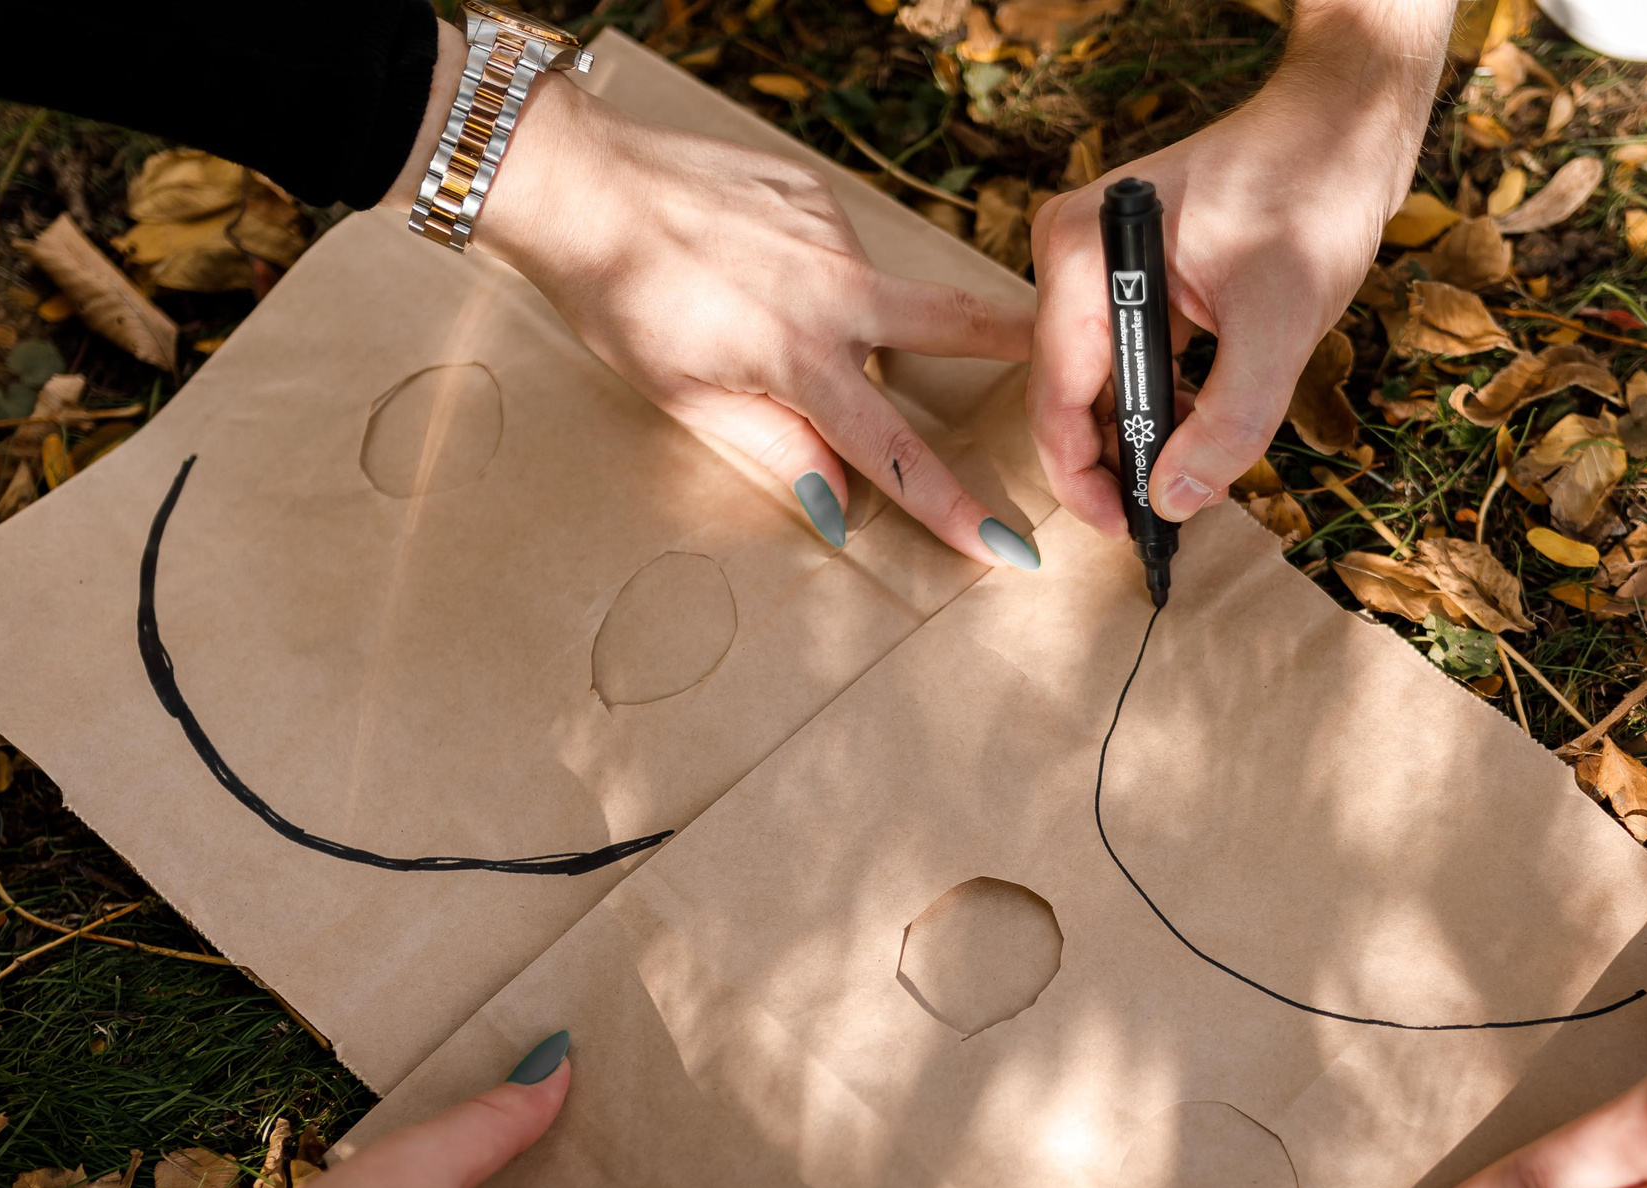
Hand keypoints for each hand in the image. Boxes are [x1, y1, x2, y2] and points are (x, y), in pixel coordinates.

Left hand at [385, 30, 1036, 568]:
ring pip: (876, 293)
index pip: (894, 451)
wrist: (582, 186)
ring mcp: (829, 232)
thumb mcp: (687, 397)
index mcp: (799, 358)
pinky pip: (836, 249)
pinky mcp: (813, 190)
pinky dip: (813, 272)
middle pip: (953, 326)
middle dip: (1013, 351)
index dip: (953, 504)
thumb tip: (835, 505)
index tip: (1004, 542)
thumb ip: (774, 447)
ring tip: (767, 313)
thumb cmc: (622, 300)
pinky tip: (756, 267)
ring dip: (852, 318)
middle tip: (1063, 367)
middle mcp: (832, 292)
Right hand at [1027, 8, 1444, 535]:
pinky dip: (1158, 400)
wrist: (1345, 125)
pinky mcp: (1132, 271)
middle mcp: (1074, 255)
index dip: (1084, 476)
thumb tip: (1175, 502)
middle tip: (1163, 521)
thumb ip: (1228, 421)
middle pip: (1070, 391)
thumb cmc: (1312, 193)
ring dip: (1140, 434)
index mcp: (1083, 255)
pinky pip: (1130, 356)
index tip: (1128, 532)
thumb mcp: (1282, 321)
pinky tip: (1195, 435)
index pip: (1057, 394)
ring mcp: (1099, 262)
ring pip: (1101, 380)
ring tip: (1185, 486)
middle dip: (1113, 461)